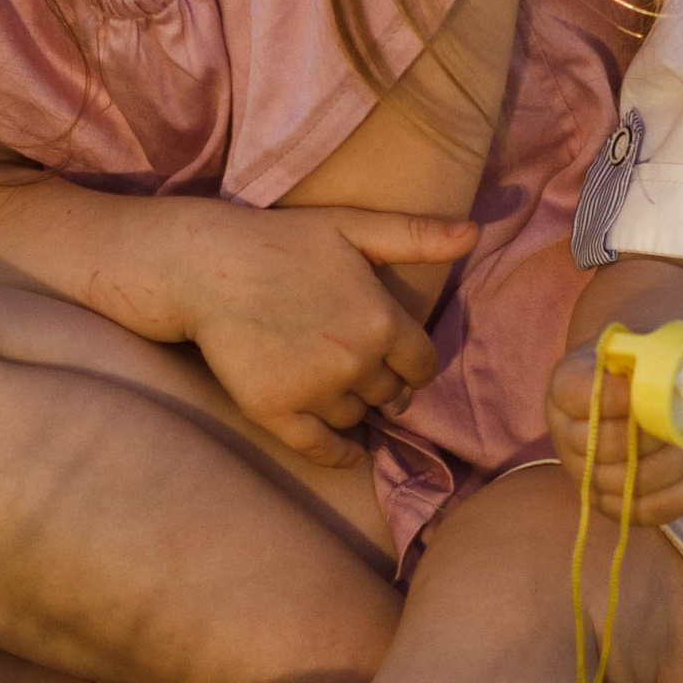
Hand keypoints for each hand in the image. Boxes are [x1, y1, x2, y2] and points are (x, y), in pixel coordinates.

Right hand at [178, 205, 479, 468]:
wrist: (207, 266)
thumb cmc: (282, 240)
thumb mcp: (354, 226)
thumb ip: (416, 235)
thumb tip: (475, 232)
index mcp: (382, 321)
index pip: (422, 365)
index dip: (414, 366)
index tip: (403, 364)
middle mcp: (356, 362)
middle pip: (390, 394)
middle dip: (385, 385)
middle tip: (365, 372)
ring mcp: (315, 390)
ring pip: (355, 417)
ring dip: (354, 408)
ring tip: (337, 388)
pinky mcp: (276, 411)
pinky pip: (321, 449)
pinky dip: (339, 456)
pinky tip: (348, 453)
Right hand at [545, 342, 682, 530]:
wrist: (639, 391)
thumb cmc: (644, 367)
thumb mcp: (641, 348)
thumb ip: (652, 355)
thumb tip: (680, 375)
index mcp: (566, 386)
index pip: (576, 394)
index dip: (616, 397)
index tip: (655, 390)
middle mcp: (564, 433)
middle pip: (601, 446)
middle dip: (651, 437)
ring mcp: (583, 473)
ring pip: (624, 484)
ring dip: (672, 467)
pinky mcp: (608, 502)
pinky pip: (644, 512)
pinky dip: (682, 494)